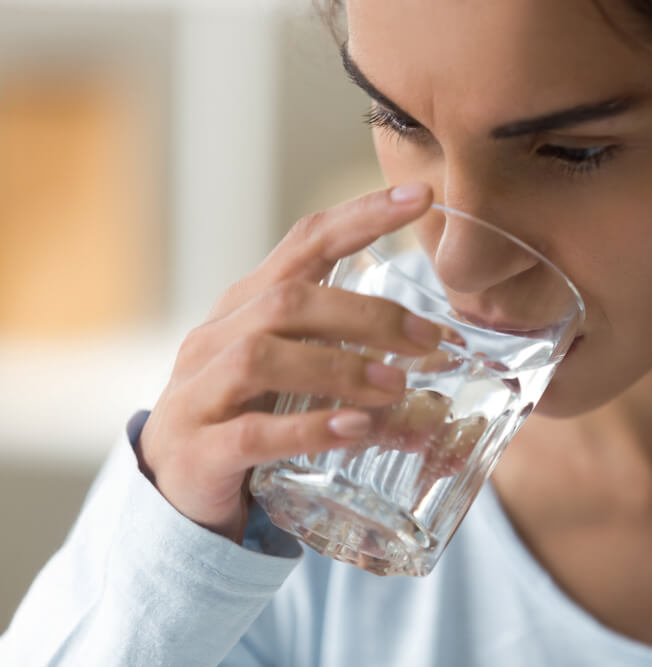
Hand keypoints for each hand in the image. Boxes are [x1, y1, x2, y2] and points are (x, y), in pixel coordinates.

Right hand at [136, 184, 441, 542]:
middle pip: (289, 300)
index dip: (361, 216)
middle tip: (428, 340)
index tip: (421, 197)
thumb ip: (352, 351)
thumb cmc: (247, 413)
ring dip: (339, 368)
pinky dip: (309, 428)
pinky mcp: (199, 450)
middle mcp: (217, 336)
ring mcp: (199, 392)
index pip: (304, 243)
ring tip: (397, 387)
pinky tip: (355, 429)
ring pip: (262, 357)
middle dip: (368, 315)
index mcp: (247, 305)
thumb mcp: (294, 369)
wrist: (173, 487)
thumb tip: (440, 355)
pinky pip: (252, 433)